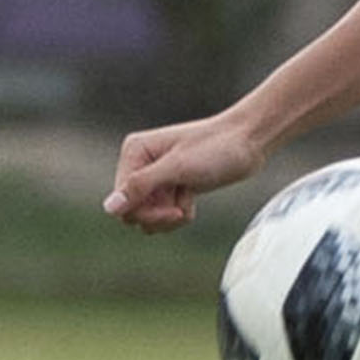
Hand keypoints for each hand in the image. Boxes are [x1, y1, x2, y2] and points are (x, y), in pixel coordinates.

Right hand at [103, 116, 262, 233]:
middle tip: (180, 211)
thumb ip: (141, 187)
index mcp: (134, 152)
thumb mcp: (177, 168)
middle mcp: (141, 163)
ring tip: (187, 205)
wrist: (250, 142)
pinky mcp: (173, 186)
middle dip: (157, 217)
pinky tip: (193, 200)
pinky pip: (164, 214)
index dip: (143, 212)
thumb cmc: (216, 148)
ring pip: (148, 216)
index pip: (121, 199)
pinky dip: (179, 213)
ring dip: (169, 218)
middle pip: (132, 211)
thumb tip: (109, 208)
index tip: (171, 211)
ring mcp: (157, 176)